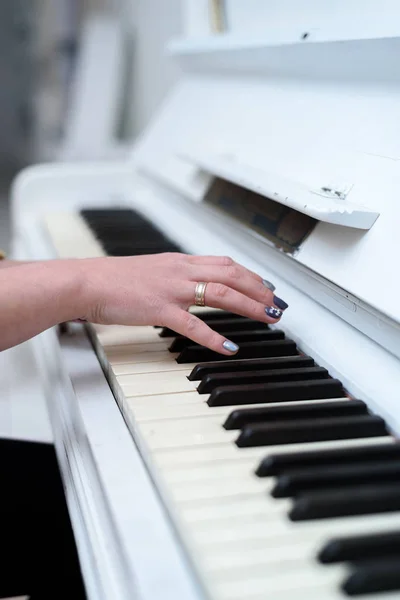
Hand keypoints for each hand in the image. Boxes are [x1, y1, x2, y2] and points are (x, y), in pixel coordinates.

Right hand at [80, 253, 287, 354]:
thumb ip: (176, 275)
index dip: (251, 275)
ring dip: (250, 305)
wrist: (89, 282)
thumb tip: (195, 284)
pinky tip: (230, 347)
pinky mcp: (160, 309)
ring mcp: (172, 290)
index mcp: (180, 262)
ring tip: (269, 318)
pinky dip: (215, 336)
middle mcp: (181, 271)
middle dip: (260, 289)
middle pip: (232, 275)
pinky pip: (194, 324)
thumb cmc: (116, 279)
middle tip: (278, 305)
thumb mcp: (153, 270)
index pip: (225, 264)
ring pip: (221, 294)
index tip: (266, 286)